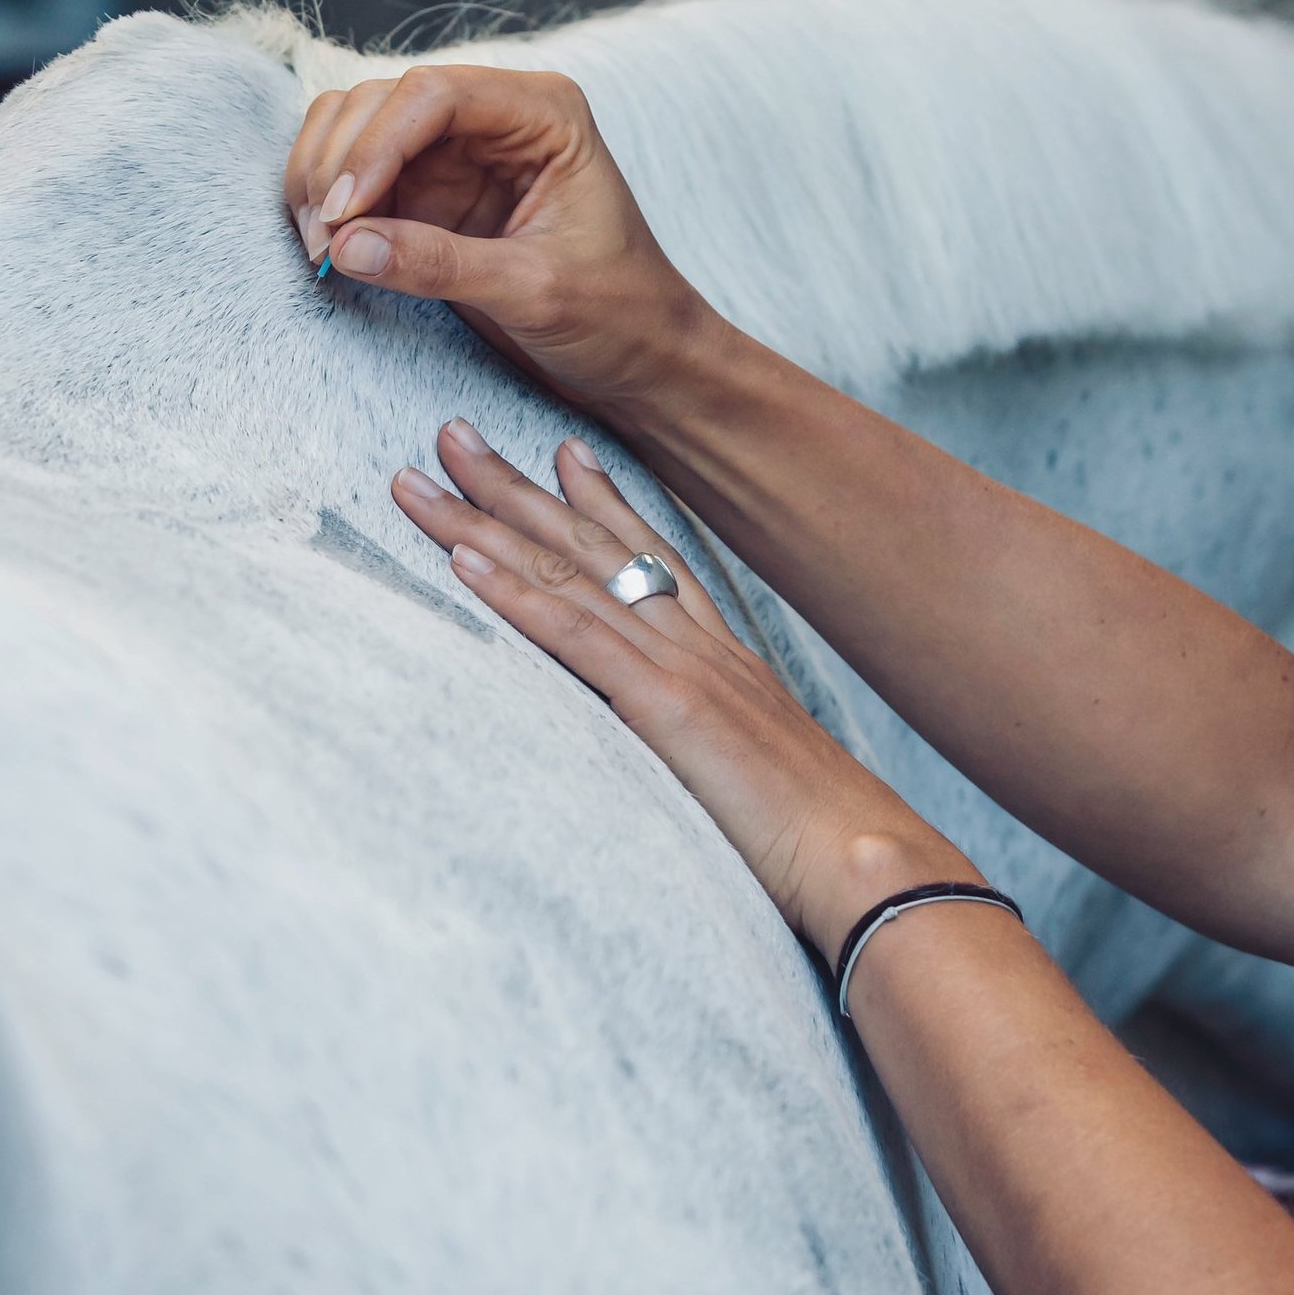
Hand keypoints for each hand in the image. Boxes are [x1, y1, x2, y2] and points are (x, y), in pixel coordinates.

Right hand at [284, 65, 714, 409]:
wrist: (641, 355)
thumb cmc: (619, 315)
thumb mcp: (535, 291)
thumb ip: (442, 264)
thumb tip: (347, 245)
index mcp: (545, 112)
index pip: (432, 93)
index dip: (374, 146)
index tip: (344, 214)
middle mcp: (497, 114)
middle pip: (381, 101)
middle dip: (340, 166)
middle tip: (322, 242)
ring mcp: (459, 148)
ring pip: (356, 127)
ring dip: (323, 181)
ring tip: (323, 249)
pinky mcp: (432, 190)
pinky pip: (357, 174)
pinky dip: (331, 203)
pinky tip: (331, 249)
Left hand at [391, 417, 975, 952]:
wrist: (871, 862)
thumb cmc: (830, 844)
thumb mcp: (764, 782)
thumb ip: (722, 755)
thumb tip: (699, 766)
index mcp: (727, 662)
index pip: (654, 560)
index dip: (602, 501)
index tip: (561, 450)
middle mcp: (702, 646)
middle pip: (594, 546)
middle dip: (516, 486)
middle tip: (452, 432)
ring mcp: (684, 669)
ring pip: (569, 574)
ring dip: (486, 521)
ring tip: (422, 476)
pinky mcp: (666, 708)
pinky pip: (576, 637)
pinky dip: (514, 594)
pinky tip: (462, 561)